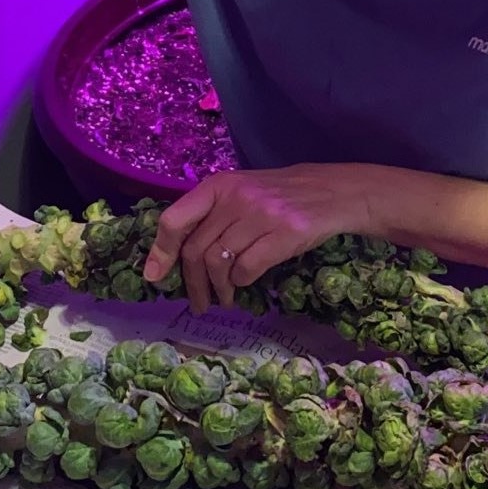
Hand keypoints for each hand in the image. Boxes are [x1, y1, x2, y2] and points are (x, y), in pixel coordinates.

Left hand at [142, 163, 374, 312]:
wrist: (333, 192)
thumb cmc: (277, 197)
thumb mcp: (238, 194)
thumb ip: (207, 218)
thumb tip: (166, 258)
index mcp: (217, 186)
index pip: (175, 220)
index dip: (161, 252)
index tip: (154, 277)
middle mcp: (235, 197)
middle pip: (196, 251)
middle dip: (193, 284)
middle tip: (198, 302)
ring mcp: (261, 214)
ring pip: (219, 263)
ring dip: (218, 289)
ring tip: (224, 298)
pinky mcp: (285, 233)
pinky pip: (247, 269)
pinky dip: (241, 282)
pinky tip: (245, 282)